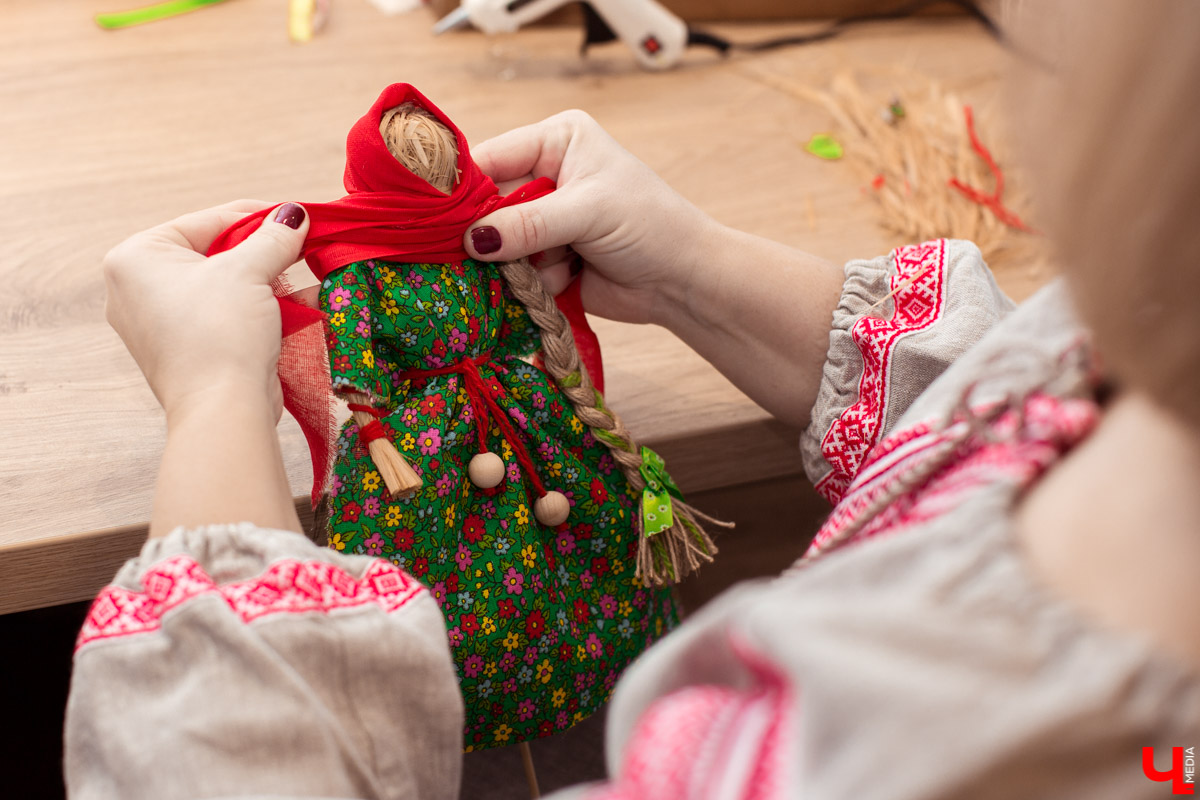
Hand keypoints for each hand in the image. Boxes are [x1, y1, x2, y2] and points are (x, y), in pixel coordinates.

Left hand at [103, 200, 309, 418]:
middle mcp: (139, 288)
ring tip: (309, 275)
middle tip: (305, 244)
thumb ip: (273, 237)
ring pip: (227, 287)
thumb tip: (294, 214)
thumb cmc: (220, 333)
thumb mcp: (249, 272)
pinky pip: (228, 316)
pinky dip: (263, 309)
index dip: (258, 216)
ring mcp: (163, 323)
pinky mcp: (189, 351)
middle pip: (217, 253)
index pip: (208, 221)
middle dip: (267, 253)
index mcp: (136, 257)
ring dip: (272, 282)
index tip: (297, 216)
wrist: (223, 410)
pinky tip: (304, 303)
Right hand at [464, 110, 719, 325]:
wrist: (684, 280)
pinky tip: (570, 281)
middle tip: (495, 256)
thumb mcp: (589, 211)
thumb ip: (528, 224)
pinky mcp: (547, 261)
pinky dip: (535, 283)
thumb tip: (472, 240)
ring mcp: (545, 221)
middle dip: (493, 235)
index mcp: (556, 141)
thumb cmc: (650, 225)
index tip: (437, 219)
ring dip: (521, 264)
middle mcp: (546, 175)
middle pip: (487, 205)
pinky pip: (516, 274)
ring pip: (499, 245)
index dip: (464, 189)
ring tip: (562, 265)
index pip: (490, 158)